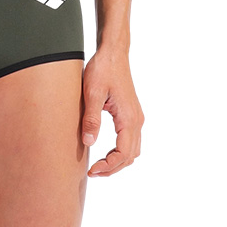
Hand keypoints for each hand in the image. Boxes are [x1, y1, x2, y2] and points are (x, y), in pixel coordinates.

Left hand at [80, 48, 143, 176]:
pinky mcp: (132, 113)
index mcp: (128, 118)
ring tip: (99, 167)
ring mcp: (136, 117)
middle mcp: (137, 120)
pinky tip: (106, 152)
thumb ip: (91, 118)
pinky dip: (121, 152)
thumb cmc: (102, 69)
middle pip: (130, 156)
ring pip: (133, 150)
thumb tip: (89, 143)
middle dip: (113, 168)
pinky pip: (131, 140)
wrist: (113, 53)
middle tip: (93, 173)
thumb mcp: (92, 93)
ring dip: (118, 162)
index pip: (123, 154)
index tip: (92, 170)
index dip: (108, 166)